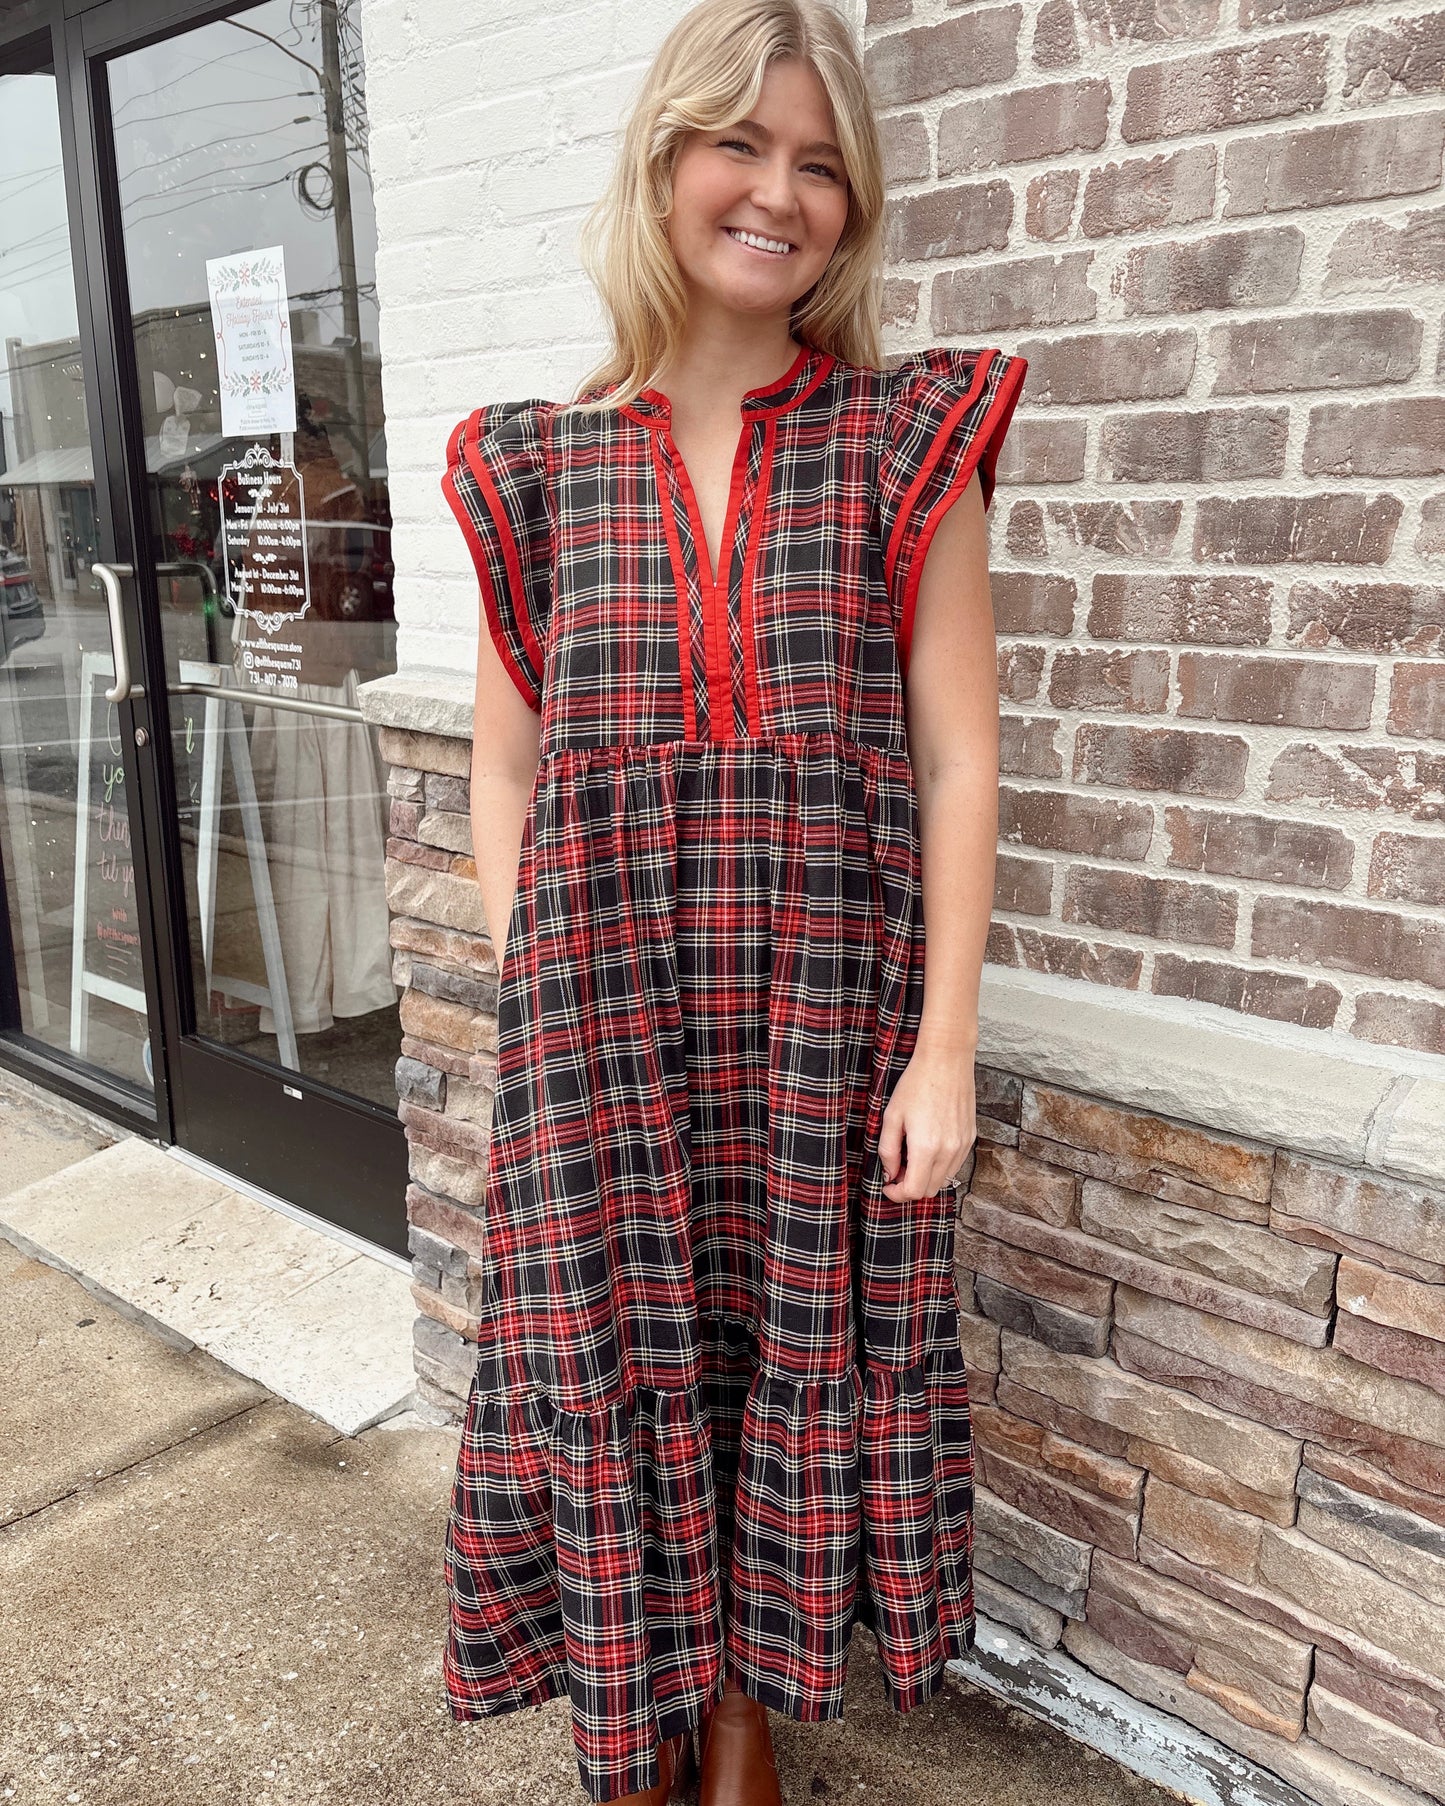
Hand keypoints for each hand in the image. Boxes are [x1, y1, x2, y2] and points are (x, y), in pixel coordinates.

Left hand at [877, 1041, 976, 1201]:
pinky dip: (940, 1165)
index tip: (888, 1185)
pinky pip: (954, 1165)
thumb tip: (890, 1174)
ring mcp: (963, 1145)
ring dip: (926, 1176)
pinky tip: (929, 1145)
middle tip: (897, 1167)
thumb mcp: (892, 1117)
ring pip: (944, 1180)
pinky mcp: (971, 1138)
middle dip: (911, 1186)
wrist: (946, 1060)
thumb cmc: (916, 1085)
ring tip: (913, 1154)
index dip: (897, 1194)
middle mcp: (949, 1151)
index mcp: (926, 1148)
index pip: (914, 1191)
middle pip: (930, 1190)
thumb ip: (888, 1151)